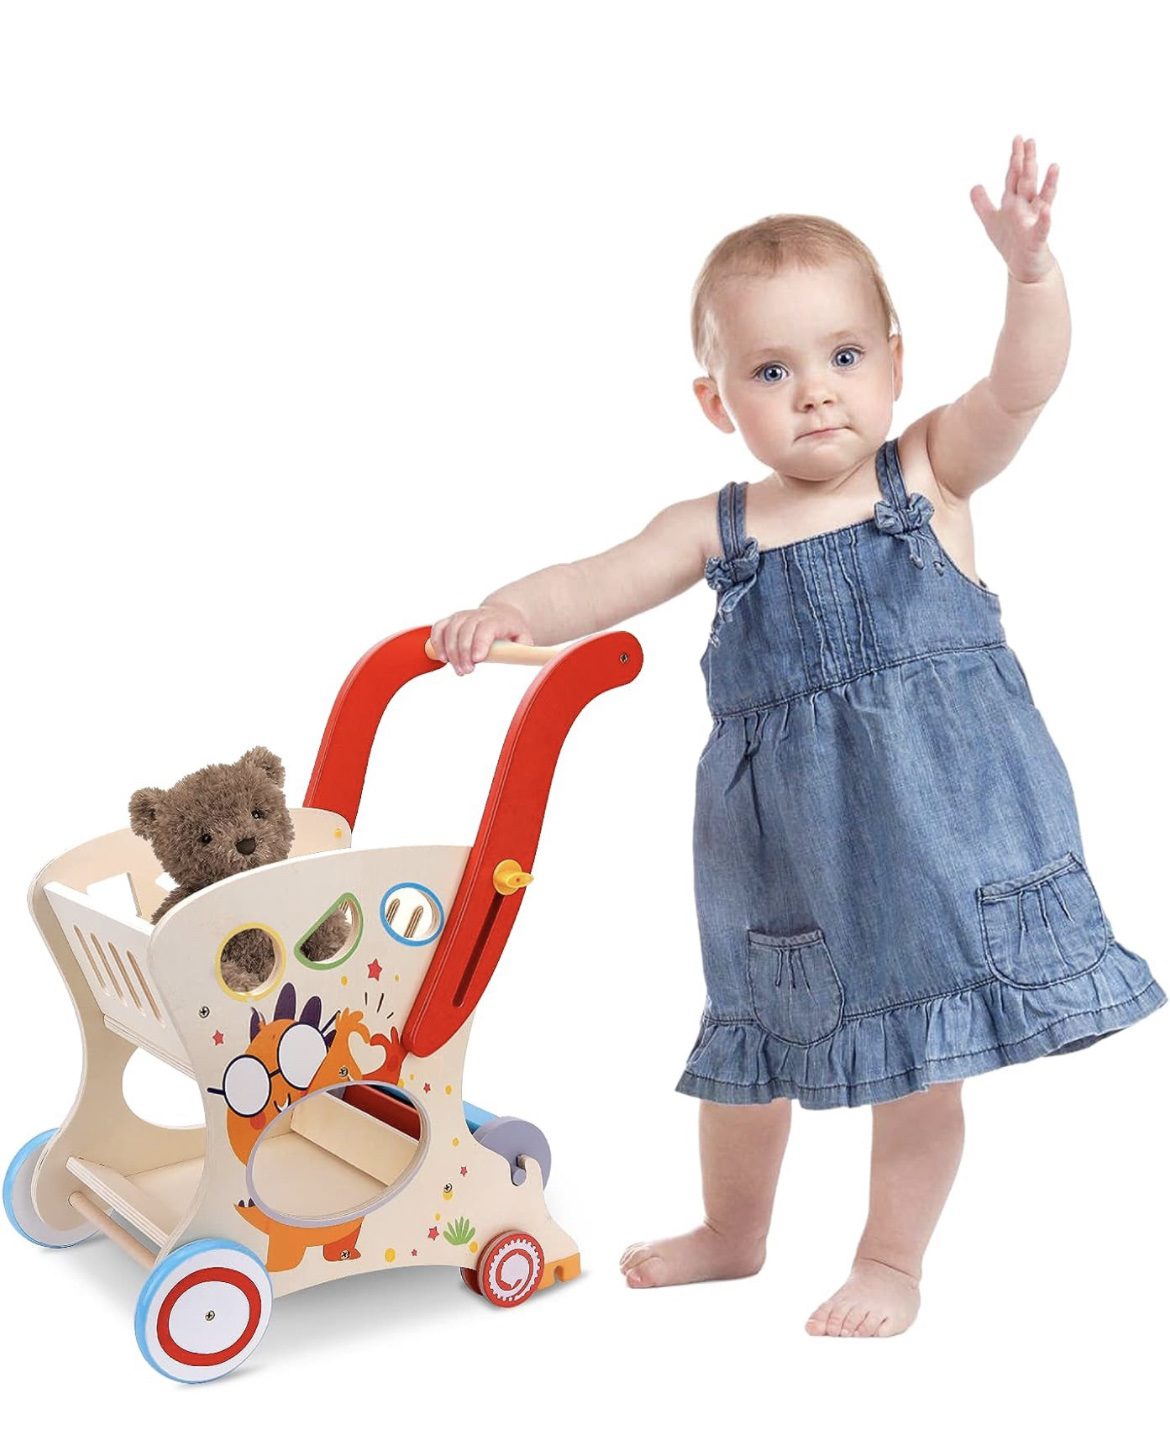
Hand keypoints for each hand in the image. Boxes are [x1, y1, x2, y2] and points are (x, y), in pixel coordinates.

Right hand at [429, 602, 533, 675]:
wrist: (504, 614)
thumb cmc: (514, 632)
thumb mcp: (525, 640)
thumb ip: (524, 651)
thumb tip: (525, 662)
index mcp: (499, 619)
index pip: (486, 628)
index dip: (479, 642)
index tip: (477, 659)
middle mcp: (479, 614)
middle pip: (465, 629)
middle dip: (463, 652)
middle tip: (466, 671)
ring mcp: (464, 615)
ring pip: (451, 628)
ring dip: (450, 651)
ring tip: (457, 669)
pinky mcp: (452, 619)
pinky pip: (439, 627)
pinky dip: (437, 642)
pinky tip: (442, 657)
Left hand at [970, 135, 1058, 282]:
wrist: (1025, 267)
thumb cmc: (1011, 243)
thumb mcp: (991, 221)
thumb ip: (982, 203)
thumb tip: (975, 185)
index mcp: (1015, 202)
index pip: (1015, 176)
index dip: (1014, 159)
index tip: (1017, 138)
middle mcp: (1027, 207)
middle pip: (1028, 181)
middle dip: (1028, 162)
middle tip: (1030, 140)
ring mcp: (1034, 221)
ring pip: (1041, 198)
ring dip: (1047, 183)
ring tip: (1054, 166)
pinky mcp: (1037, 238)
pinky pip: (1042, 228)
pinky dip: (1045, 220)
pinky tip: (1047, 211)